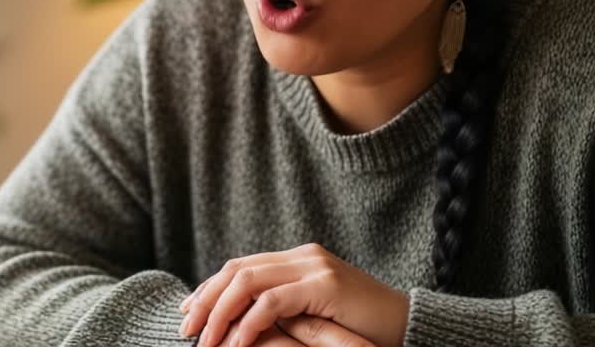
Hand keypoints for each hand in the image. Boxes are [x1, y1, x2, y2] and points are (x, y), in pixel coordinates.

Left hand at [179, 243, 407, 346]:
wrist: (409, 326)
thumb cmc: (364, 328)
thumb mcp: (316, 317)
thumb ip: (284, 311)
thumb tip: (242, 324)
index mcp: (298, 260)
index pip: (241, 266)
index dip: (210, 288)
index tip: (188, 312)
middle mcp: (302, 256)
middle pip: (237, 270)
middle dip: (206, 299)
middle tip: (185, 328)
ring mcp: (314, 267)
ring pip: (248, 281)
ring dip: (220, 312)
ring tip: (204, 341)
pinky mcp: (325, 285)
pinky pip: (274, 302)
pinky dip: (250, 322)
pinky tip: (237, 343)